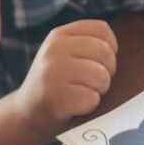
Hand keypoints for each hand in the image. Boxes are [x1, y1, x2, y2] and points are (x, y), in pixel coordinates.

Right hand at [14, 20, 117, 138]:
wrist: (26, 115)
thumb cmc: (56, 85)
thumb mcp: (63, 55)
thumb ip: (87, 45)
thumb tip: (117, 50)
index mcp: (59, 35)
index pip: (102, 29)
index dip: (110, 48)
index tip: (99, 63)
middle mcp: (54, 49)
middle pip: (105, 52)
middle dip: (107, 72)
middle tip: (92, 84)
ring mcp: (52, 73)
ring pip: (101, 75)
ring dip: (100, 90)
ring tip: (83, 94)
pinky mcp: (55, 97)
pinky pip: (91, 98)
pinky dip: (89, 106)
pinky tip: (75, 107)